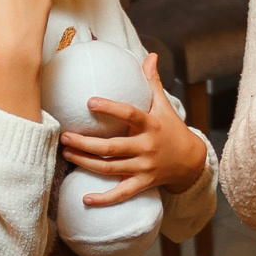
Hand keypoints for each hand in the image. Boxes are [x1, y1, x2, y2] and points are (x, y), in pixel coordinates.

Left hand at [60, 53, 208, 202]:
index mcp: (151, 125)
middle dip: (86, 143)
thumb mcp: (164, 105)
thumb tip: (151, 55)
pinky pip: (122, 194)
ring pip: (110, 168)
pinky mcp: (143, 183)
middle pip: (112, 147)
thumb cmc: (172, 129)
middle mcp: (147, 147)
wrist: (191, 161)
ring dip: (85, 163)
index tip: (89, 102)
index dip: (110, 108)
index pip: (130, 114)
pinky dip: (104, 199)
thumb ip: (153, 82)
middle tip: (64, 135)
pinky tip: (86, 199)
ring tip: (67, 153)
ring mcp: (144, 167)